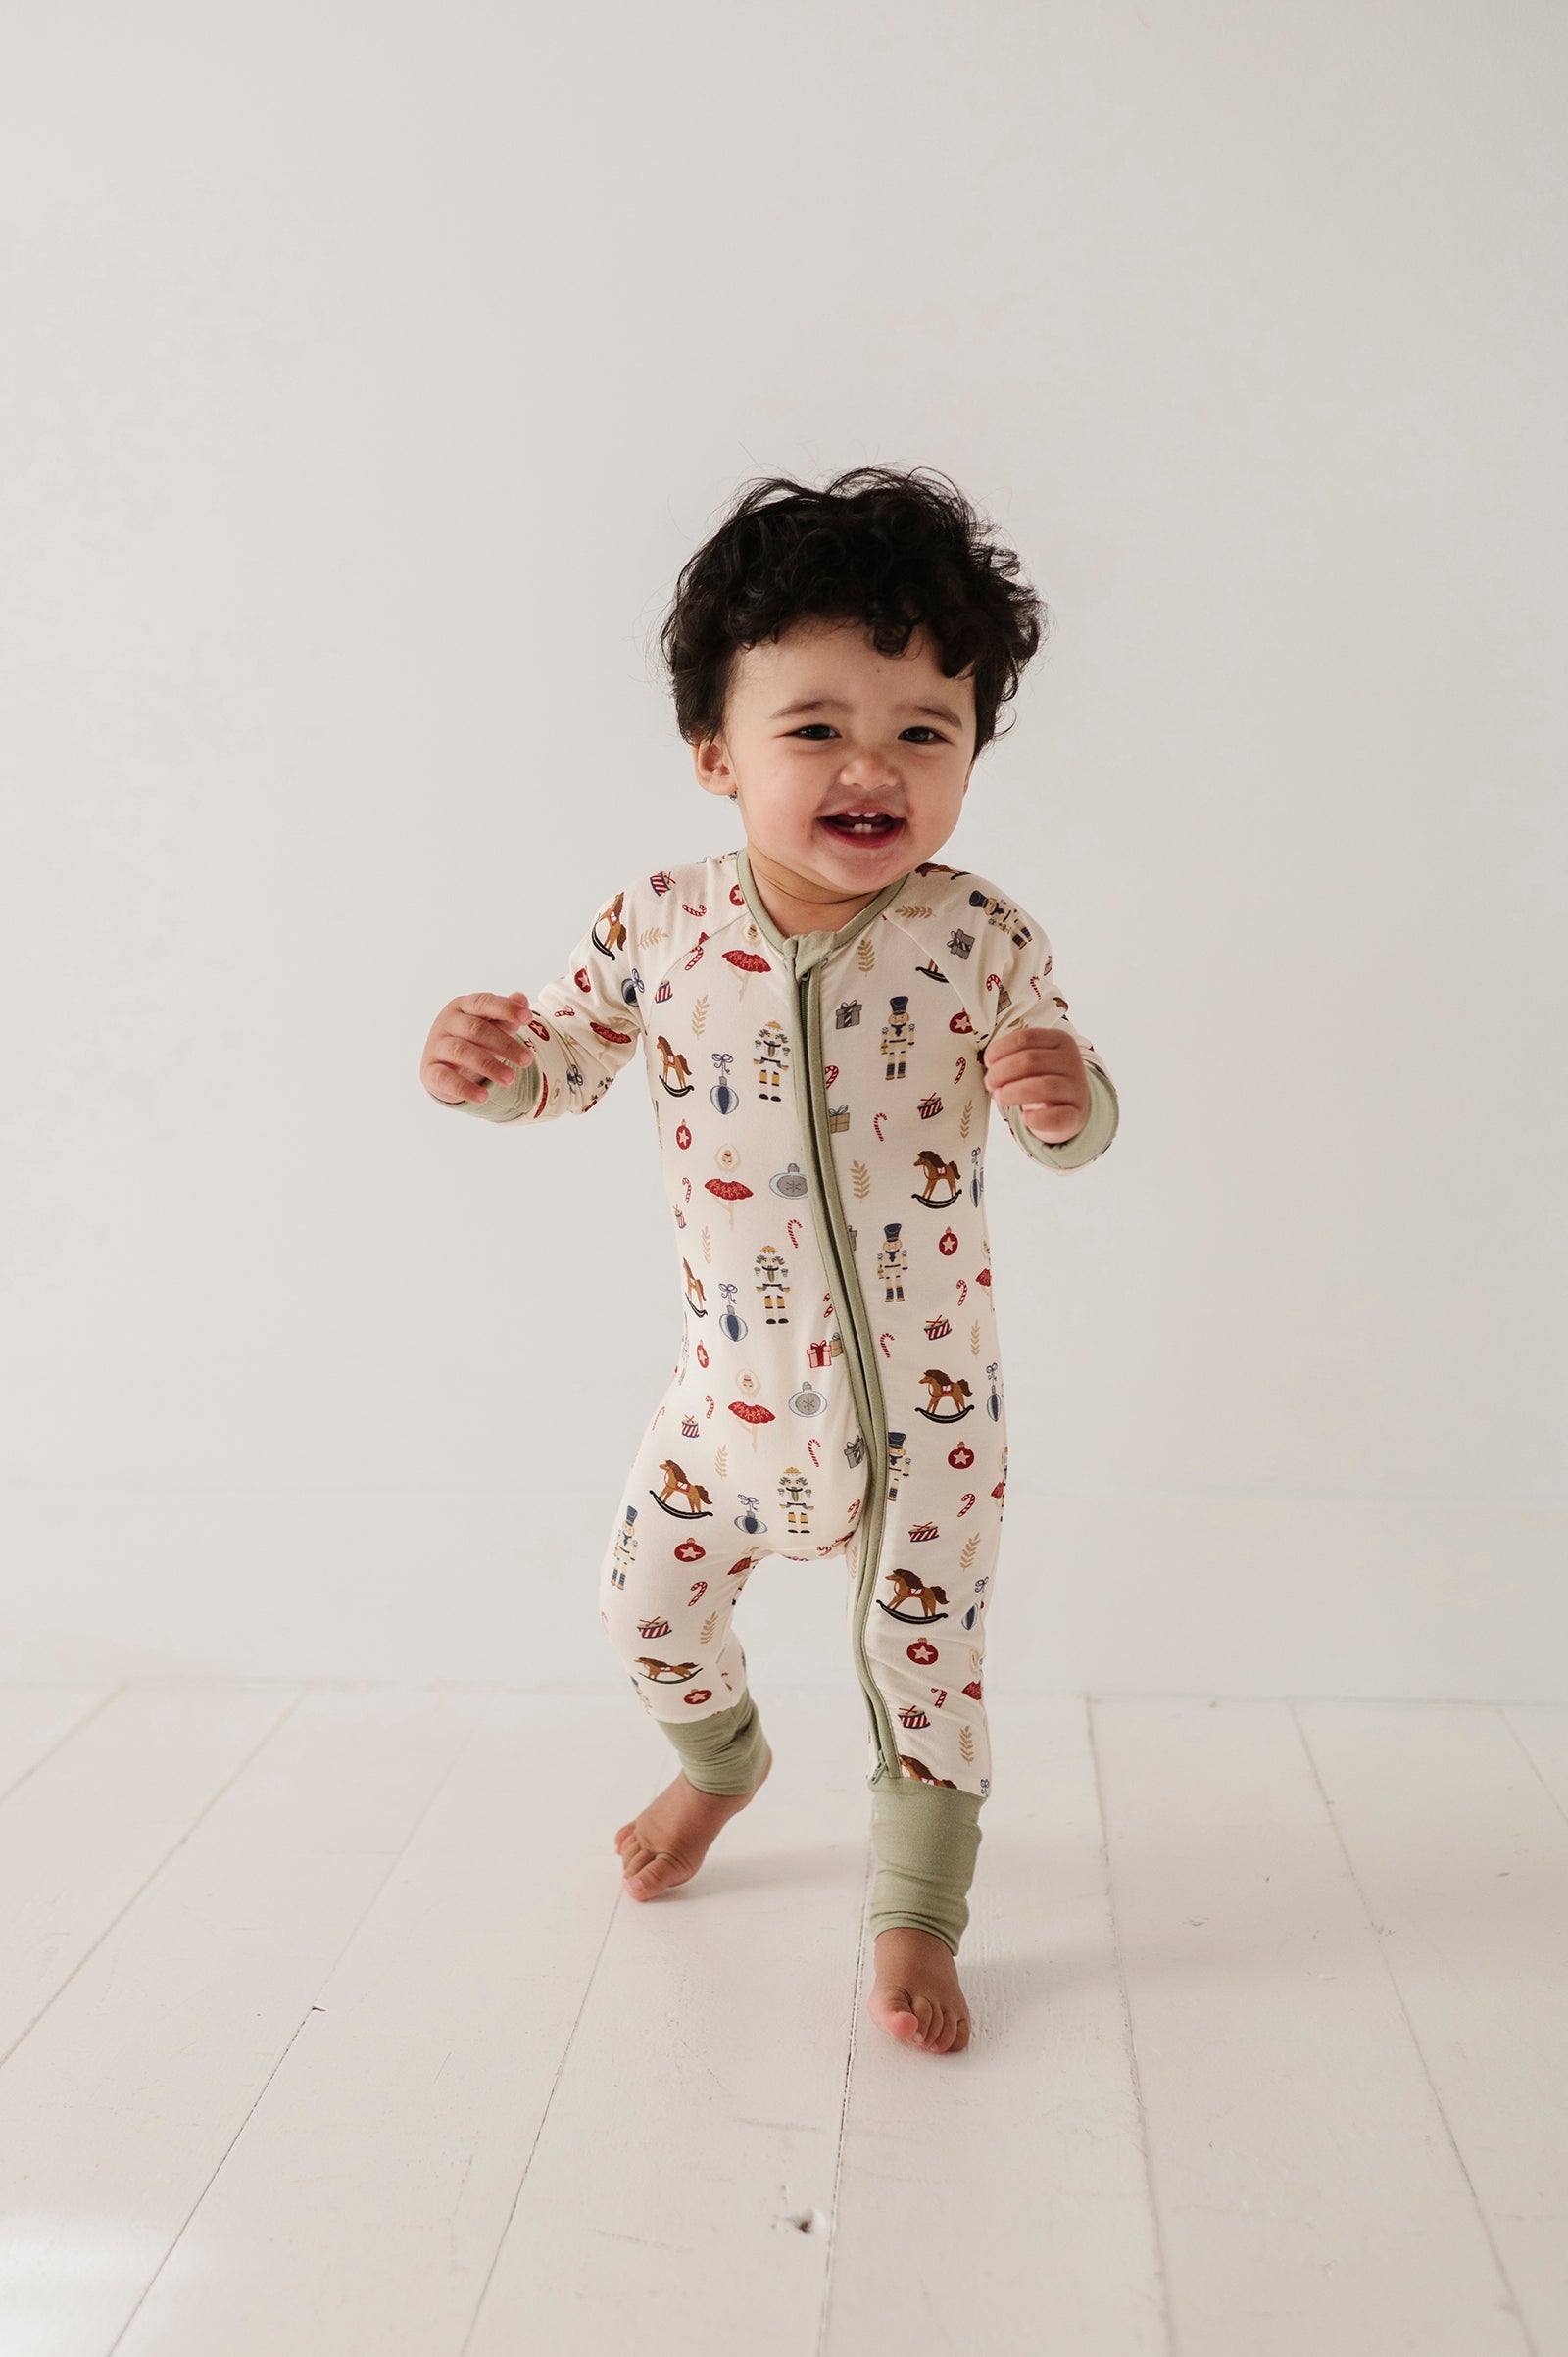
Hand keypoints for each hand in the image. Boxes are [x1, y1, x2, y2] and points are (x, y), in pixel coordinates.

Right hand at [421, 992, 534, 1104]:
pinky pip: (446, 1078)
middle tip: (527, 1060)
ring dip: (489, 1065)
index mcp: (462, 1006)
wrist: (445, 1065)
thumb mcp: (492, 1026)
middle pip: (476, 1029)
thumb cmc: (473, 1040)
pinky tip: (483, 1097)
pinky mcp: (430, 1071)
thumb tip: (521, 998)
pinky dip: (465, 1088)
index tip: (529, 1018)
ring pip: (462, 1052)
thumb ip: (506, 1015)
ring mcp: (436, 1046)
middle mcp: (446, 1022)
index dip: (506, 1008)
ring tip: (511, 1079)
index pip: (484, 1002)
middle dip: (504, 1044)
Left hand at [981, 1026, 1088, 1142]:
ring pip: (1043, 1087)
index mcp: (1060, 1041)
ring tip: (999, 1098)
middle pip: (1030, 1061)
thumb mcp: (1034, 1061)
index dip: (1000, 1050)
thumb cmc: (1043, 1079)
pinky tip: (1025, 1118)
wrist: (1070, 1107)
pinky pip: (1057, 1117)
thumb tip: (990, 1063)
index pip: (1026, 1038)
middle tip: (990, 1083)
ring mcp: (1076, 1088)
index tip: (988, 1062)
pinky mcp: (1076, 1115)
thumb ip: (1014, 1056)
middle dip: (1002, 1072)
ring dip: (1013, 1093)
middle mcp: (1071, 1061)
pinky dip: (1037, 1119)